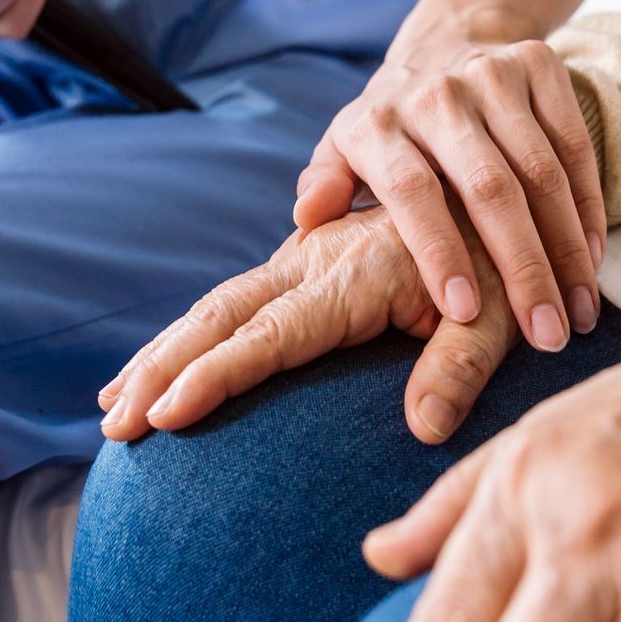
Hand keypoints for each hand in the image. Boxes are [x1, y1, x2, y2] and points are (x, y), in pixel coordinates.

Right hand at [98, 209, 518, 444]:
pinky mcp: (303, 268)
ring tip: (112, 411)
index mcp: (357, 273)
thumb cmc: (509, 266)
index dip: (215, 375)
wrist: (504, 194)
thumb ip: (463, 365)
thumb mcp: (504, 316)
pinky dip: (185, 342)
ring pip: (215, 307)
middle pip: (221, 316)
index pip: (271, 333)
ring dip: (161, 357)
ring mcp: (304, 262)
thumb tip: (424, 427)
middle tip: (115, 426)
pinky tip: (151, 376)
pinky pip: (232, 305)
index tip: (166, 415)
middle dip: (163, 369)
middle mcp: (317, 261)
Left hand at [295, 40, 605, 355]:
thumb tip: (308, 218)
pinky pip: (574, 143)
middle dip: (523, 267)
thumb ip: (324, 185)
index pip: (413, 191)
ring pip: (541, 170)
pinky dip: (588, 204)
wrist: (445, 42)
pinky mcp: (538, 65)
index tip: (462, 311)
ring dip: (565, 247)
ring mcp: (492, 76)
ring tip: (577, 310)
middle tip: (546, 335)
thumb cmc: (391, 126)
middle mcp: (436, 96)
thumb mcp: (342, 150)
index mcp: (378, 124)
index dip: (438, 251)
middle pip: (490, 188)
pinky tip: (591, 257)